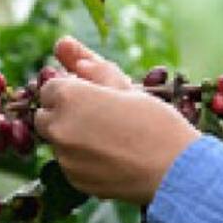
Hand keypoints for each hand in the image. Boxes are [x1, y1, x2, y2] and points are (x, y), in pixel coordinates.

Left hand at [34, 37, 200, 204]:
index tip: (94, 97)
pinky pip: (69, 164)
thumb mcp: (125, 87)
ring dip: (73, 137)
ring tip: (111, 139)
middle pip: (45, 115)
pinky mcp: (74, 179)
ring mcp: (64, 157)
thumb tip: (62, 43)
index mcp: (69, 97)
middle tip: (99, 117)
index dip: (71, 90)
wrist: (177, 171)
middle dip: (63, 113)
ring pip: (57, 141)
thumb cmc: (156, 122)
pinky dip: (82, 160)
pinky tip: (111, 158)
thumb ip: (88, 65)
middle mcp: (59, 127)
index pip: (49, 87)